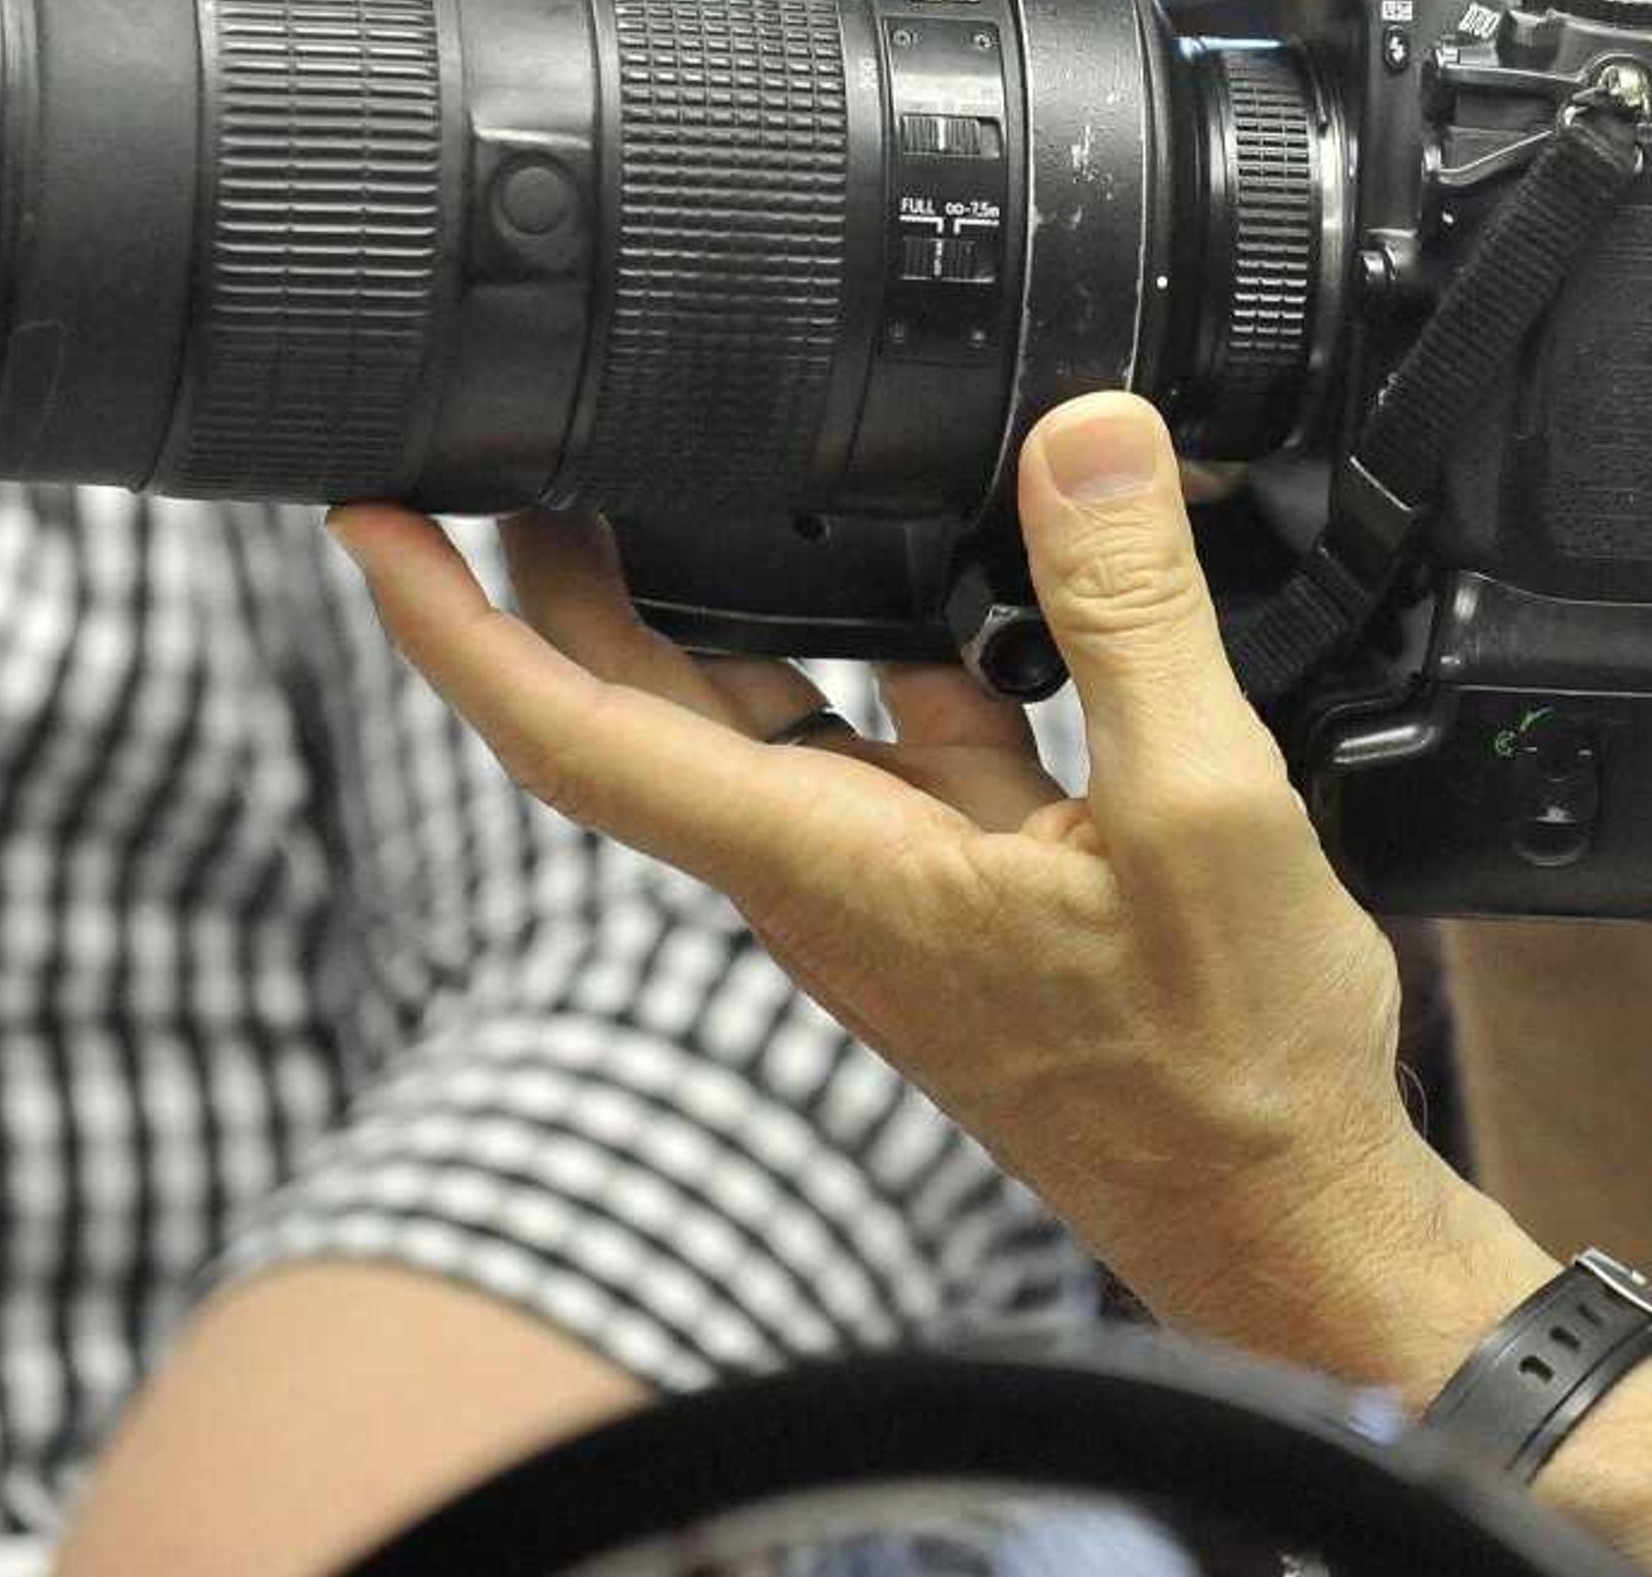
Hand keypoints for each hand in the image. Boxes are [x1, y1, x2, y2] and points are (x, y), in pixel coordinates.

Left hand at [326, 395, 1530, 1365]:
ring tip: (704, 462)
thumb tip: (1079, 439)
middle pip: (640, 705)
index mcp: (830, 870)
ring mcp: (896, 888)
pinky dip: (898, 640)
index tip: (367, 519)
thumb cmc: (1226, 1076)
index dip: (450, 625)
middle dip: (554, 568)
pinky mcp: (971, 889)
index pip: (576, 736)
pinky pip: (899, 733)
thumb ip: (1129, 616)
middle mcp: (829, 881)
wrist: (1284, 1221)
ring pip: (768, 713)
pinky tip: (959, 568)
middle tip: (515, 431)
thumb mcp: (1199, 812)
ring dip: (720, 594)